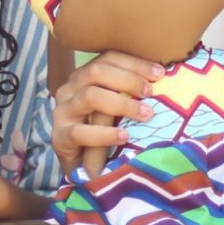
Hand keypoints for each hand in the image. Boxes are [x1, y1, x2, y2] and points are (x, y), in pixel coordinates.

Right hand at [51, 51, 162, 172]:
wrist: (80, 166)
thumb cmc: (103, 130)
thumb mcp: (116, 107)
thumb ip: (129, 91)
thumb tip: (163, 77)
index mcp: (83, 76)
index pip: (108, 58)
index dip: (135, 63)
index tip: (160, 73)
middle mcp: (69, 89)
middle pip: (96, 71)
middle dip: (129, 80)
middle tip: (151, 93)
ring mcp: (62, 112)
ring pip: (90, 96)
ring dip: (122, 104)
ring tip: (146, 114)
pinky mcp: (60, 137)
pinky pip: (81, 132)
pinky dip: (106, 134)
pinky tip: (124, 136)